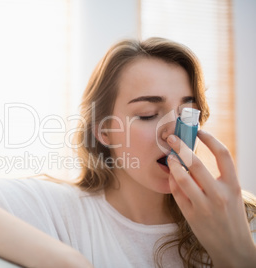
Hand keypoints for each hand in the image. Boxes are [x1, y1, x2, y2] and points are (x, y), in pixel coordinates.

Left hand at [167, 129, 255, 266]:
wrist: (233, 248)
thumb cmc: (231, 216)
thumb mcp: (232, 194)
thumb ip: (217, 177)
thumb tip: (193, 155)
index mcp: (233, 185)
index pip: (223, 154)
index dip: (210, 139)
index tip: (199, 131)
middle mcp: (219, 194)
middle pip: (196, 163)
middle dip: (181, 146)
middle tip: (171, 137)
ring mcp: (204, 206)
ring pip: (182, 177)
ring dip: (173, 163)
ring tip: (169, 156)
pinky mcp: (191, 215)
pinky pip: (176, 192)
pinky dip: (172, 180)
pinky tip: (171, 174)